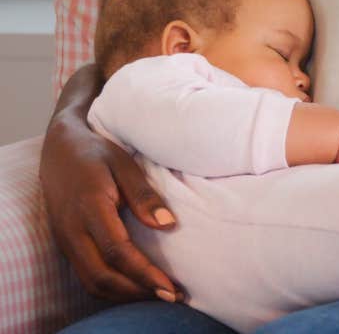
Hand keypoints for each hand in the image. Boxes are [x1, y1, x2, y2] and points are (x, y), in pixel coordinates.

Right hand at [39, 115, 183, 303]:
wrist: (58, 150)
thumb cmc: (96, 153)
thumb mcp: (123, 163)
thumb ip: (143, 195)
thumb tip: (168, 224)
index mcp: (90, 207)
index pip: (117, 252)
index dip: (144, 274)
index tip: (170, 287)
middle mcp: (73, 231)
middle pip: (102, 276)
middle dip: (137, 292)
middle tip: (171, 297)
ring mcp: (66, 241)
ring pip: (92, 282)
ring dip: (125, 294)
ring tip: (157, 295)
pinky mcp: (66, 246)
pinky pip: (86, 276)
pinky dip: (110, 288)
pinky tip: (134, 286)